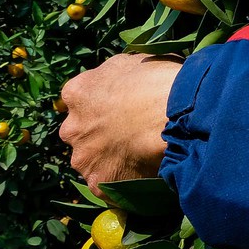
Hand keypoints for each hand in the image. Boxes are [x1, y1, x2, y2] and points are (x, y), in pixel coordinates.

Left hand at [58, 54, 184, 193]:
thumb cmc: (160, 81)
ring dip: (111, 161)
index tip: (123, 111)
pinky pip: (110, 186)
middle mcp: (72, 128)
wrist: (177, 114)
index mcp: (77, 94)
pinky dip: (124, 183)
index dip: (103, 108)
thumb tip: (120, 84)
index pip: (80, 103)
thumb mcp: (133, 62)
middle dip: (102, 137)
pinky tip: (145, 175)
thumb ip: (115, 77)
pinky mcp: (100, 184)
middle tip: (133, 136)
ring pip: (93, 162)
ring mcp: (84, 158)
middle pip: (83, 135)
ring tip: (143, 158)